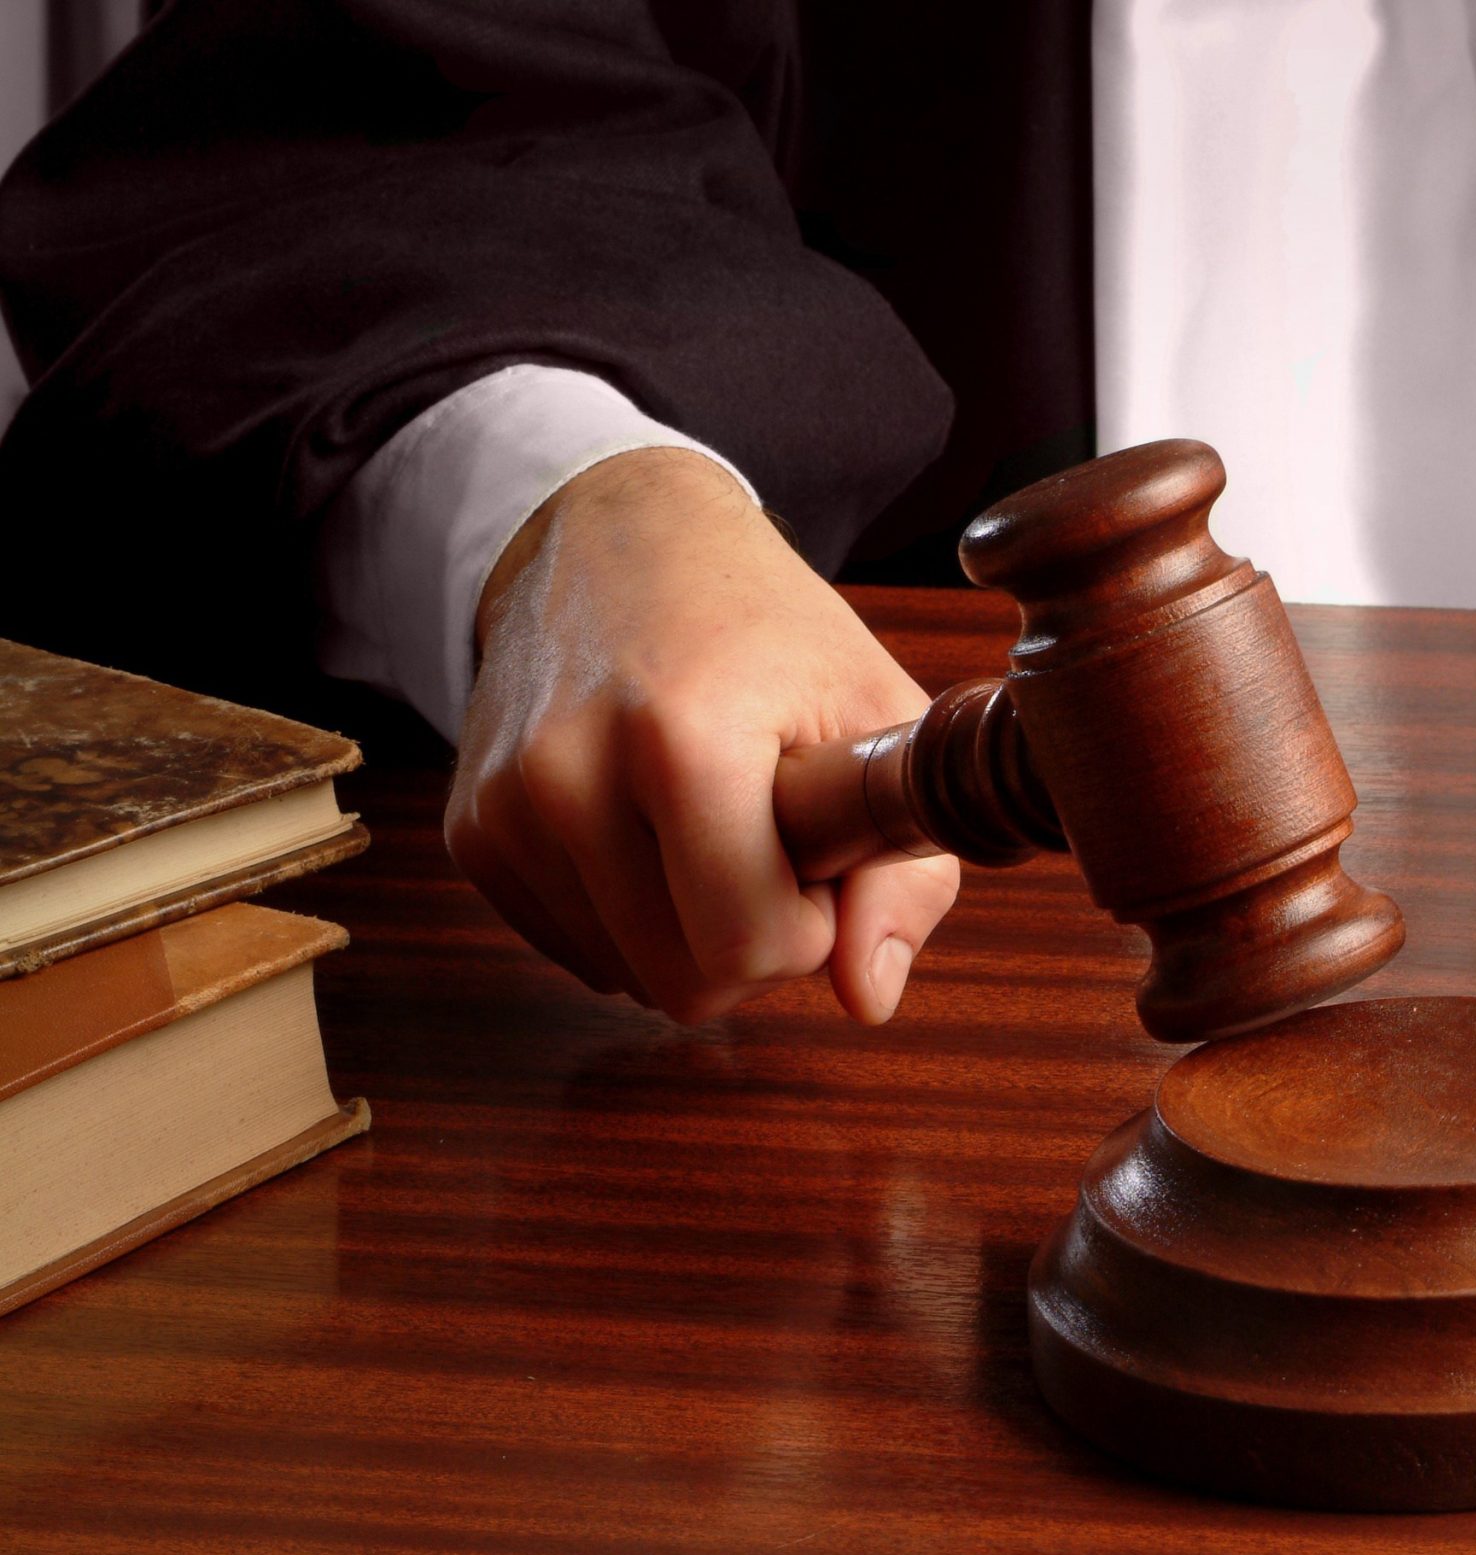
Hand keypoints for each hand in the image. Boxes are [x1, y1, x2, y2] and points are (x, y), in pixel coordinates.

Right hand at [445, 447, 959, 1024]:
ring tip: (703, 822)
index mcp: (682, 739)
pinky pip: (574, 951)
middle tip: (766, 841)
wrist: (619, 538)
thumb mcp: (878, 721)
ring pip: (626, 978)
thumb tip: (868, 999)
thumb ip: (906, 876)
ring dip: (686, 929)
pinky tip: (646, 831)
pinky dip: (628, 917)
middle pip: (683, 985)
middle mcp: (567, 775)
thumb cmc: (768, 634)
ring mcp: (505, 808)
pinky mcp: (472, 833)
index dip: (809, 924)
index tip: (814, 851)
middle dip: (748, 939)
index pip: (747, 947)